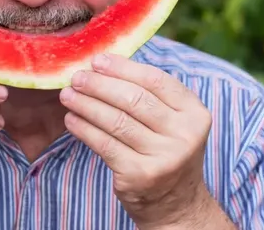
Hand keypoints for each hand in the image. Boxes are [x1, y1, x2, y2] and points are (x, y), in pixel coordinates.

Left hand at [60, 53, 229, 228]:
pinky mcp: (140, 175)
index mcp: (195, 114)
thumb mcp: (173, 124)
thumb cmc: (166, 152)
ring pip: (116, 121)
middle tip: (76, 77)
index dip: (123, 68)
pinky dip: (84, 129)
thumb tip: (105, 64)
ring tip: (67, 95)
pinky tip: (72, 119)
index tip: (97, 60)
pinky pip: (105, 144)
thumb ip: (151, 96)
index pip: (156, 81)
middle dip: (100, 85)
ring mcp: (164, 157)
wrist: (175, 204)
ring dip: (86, 105)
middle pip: (134, 99)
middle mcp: (184, 135)